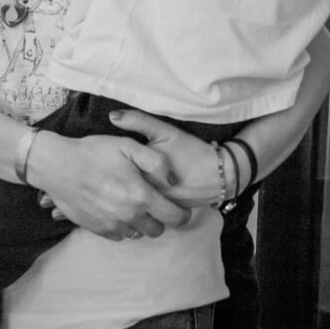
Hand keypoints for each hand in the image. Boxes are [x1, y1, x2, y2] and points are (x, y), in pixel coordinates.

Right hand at [28, 131, 189, 239]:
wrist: (57, 165)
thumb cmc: (93, 152)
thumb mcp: (128, 145)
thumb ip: (157, 162)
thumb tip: (173, 181)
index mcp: (141, 195)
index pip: (176, 218)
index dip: (182, 214)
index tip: (180, 208)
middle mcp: (130, 215)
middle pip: (158, 230)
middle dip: (160, 219)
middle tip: (153, 204)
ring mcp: (112, 224)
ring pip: (138, 234)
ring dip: (139, 222)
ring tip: (131, 204)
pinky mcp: (97, 229)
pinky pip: (119, 235)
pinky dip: (122, 226)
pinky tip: (115, 208)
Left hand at [108, 109, 225, 207]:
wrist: (221, 173)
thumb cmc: (191, 150)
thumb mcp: (164, 131)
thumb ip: (138, 121)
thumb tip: (112, 116)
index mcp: (144, 172)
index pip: (117, 172)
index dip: (112, 166)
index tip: (108, 162)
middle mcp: (149, 192)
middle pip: (124, 188)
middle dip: (119, 181)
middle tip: (116, 174)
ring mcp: (158, 205)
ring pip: (136, 201)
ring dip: (132, 193)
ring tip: (128, 183)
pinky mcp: (168, 213)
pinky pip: (149, 209)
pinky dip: (146, 202)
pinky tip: (146, 192)